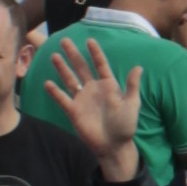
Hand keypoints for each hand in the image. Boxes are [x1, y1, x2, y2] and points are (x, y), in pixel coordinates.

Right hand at [44, 34, 146, 173]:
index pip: (100, 65)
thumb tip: (139, 67)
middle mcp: (93, 89)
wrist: (113, 145)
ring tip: (54, 56)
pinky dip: (55, 92)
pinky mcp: (74, 111)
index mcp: (108, 85)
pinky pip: (62, 99)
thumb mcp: (131, 104)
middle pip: (81, 67)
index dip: (95, 53)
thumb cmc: (125, 125)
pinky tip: (48, 83)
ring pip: (70, 80)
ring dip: (62, 68)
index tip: (90, 40)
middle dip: (73, 54)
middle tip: (65, 40)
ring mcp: (82, 99)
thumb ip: (132, 86)